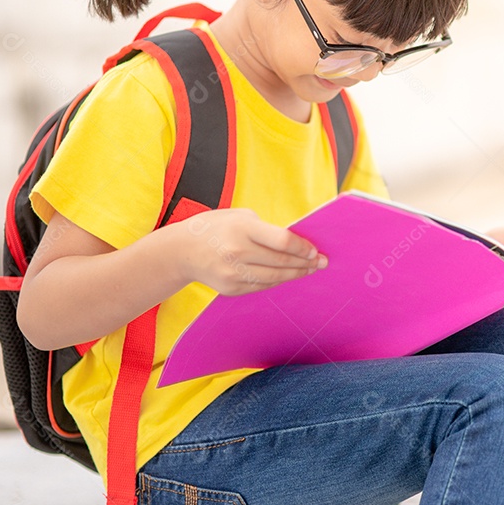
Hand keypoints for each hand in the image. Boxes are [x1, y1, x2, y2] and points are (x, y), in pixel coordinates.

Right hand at [167, 208, 325, 295]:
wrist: (181, 250)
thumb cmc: (217, 227)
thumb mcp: (240, 216)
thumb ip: (267, 229)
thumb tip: (296, 244)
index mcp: (242, 229)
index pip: (283, 241)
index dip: (303, 248)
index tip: (316, 250)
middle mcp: (238, 252)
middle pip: (282, 262)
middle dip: (306, 263)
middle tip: (322, 262)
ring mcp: (233, 273)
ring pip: (275, 277)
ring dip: (296, 274)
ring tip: (310, 270)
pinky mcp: (231, 288)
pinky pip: (262, 285)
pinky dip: (278, 280)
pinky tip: (288, 275)